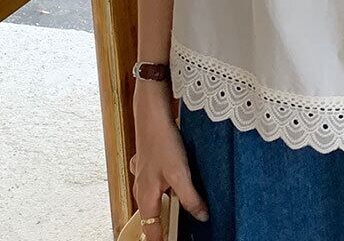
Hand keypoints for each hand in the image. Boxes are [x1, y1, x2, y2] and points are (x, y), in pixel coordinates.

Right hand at [131, 81, 208, 239]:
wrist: (151, 114)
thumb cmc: (162, 142)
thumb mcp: (179, 174)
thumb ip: (190, 198)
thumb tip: (202, 216)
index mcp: (146, 198)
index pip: (151, 231)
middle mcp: (141, 189)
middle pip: (153, 215)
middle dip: (164, 225)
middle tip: (181, 230)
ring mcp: (143, 175)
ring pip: (154, 197)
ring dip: (165, 204)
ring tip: (181, 209)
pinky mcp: (148, 162)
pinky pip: (155, 181)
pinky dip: (165, 185)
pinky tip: (176, 177)